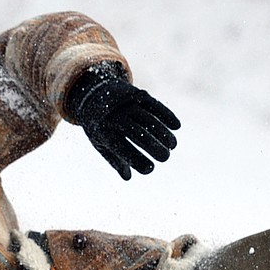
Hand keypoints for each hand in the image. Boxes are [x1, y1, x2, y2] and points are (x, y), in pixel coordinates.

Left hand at [66, 62, 180, 179]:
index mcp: (104, 131)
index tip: (150, 169)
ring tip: (173, 145)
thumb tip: (128, 177)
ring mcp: (127, 103)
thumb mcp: (99, 142)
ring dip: (163, 133)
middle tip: (165, 157)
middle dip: (154, 146)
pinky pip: (155, 105)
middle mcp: (115, 116)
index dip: (137, 159)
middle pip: (138, 133)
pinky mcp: (137, 94)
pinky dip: (167, 115)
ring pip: (149, 119)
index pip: (122, 148)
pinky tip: (177, 127)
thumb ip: (114, 159)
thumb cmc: (99, 124)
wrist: (92, 91)